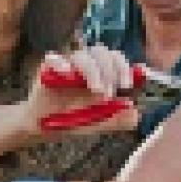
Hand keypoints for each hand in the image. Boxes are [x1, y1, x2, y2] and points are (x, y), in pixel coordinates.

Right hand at [22, 45, 139, 136]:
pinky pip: (53, 59)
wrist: (44, 128)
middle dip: (111, 71)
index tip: (128, 85)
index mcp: (100, 72)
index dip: (124, 68)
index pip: (115, 59)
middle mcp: (85, 65)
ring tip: (98, 92)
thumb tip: (136, 113)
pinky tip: (67, 74)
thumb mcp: (99, 124)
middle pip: (102, 53)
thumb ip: (119, 120)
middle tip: (110, 94)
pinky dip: (61, 64)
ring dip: (94, 72)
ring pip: (82, 56)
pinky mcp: (46, 69)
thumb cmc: (73, 121)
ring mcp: (66, 65)